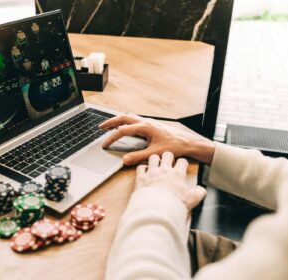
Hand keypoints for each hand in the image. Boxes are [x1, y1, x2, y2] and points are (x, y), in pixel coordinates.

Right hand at [99, 114, 215, 165]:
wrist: (187, 143)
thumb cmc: (174, 147)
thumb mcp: (154, 154)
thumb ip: (138, 157)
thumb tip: (124, 160)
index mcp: (145, 127)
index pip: (122, 131)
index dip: (111, 138)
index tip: (105, 145)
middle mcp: (146, 122)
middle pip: (123, 118)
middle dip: (110, 122)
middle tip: (100, 127)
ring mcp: (148, 122)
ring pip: (129, 117)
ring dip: (118, 120)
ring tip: (109, 126)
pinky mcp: (151, 125)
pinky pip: (134, 120)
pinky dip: (125, 122)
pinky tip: (124, 127)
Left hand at [135, 152, 206, 210]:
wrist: (158, 210)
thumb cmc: (175, 204)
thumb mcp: (193, 199)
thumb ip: (199, 192)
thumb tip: (202, 190)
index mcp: (178, 174)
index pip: (182, 161)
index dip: (182, 163)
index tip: (181, 167)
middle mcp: (164, 170)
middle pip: (167, 154)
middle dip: (168, 157)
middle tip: (168, 162)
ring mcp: (152, 173)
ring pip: (153, 157)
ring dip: (155, 160)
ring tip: (156, 165)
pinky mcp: (141, 178)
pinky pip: (140, 167)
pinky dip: (142, 169)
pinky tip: (144, 172)